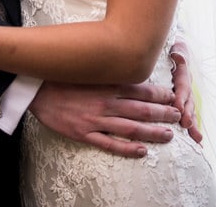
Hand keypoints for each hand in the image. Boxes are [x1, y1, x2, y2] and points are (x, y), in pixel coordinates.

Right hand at [29, 81, 181, 157]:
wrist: (37, 89)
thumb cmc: (64, 77)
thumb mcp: (90, 68)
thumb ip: (110, 70)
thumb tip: (129, 66)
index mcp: (108, 84)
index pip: (142, 89)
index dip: (160, 94)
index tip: (174, 97)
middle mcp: (106, 102)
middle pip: (141, 110)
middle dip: (163, 113)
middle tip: (178, 117)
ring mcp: (95, 119)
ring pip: (131, 128)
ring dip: (152, 132)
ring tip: (168, 135)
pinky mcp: (84, 134)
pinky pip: (109, 143)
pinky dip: (127, 148)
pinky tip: (142, 151)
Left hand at [168, 39, 201, 142]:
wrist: (174, 52)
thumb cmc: (170, 52)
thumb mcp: (174, 49)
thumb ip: (177, 53)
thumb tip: (177, 54)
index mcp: (183, 73)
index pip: (183, 85)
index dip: (181, 97)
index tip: (177, 107)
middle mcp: (187, 86)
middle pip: (189, 101)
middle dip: (188, 113)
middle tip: (186, 124)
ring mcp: (186, 96)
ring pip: (190, 111)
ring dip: (192, 124)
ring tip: (195, 138)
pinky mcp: (182, 104)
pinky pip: (187, 116)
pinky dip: (192, 129)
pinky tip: (197, 142)